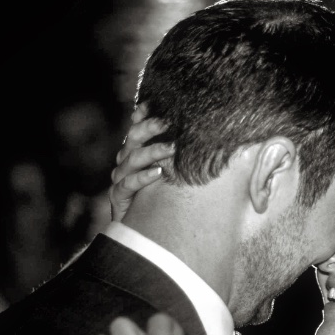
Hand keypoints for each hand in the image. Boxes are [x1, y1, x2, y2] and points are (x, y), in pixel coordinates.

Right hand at [110, 106, 175, 220]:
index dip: (143, 114)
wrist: (143, 231)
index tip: (155, 103)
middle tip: (170, 122)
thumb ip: (183, 158)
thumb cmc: (164, 200)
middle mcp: (126, 162)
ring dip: (153, 152)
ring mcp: (120, 178)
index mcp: (137, 152)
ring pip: (132, 159)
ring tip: (173, 148)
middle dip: (151, 128)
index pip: (137, 128)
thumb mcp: (174, 176)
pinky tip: (158, 173)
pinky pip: (128, 184)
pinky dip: (143, 177)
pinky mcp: (118, 196)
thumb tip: (215, 142)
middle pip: (134, 139)